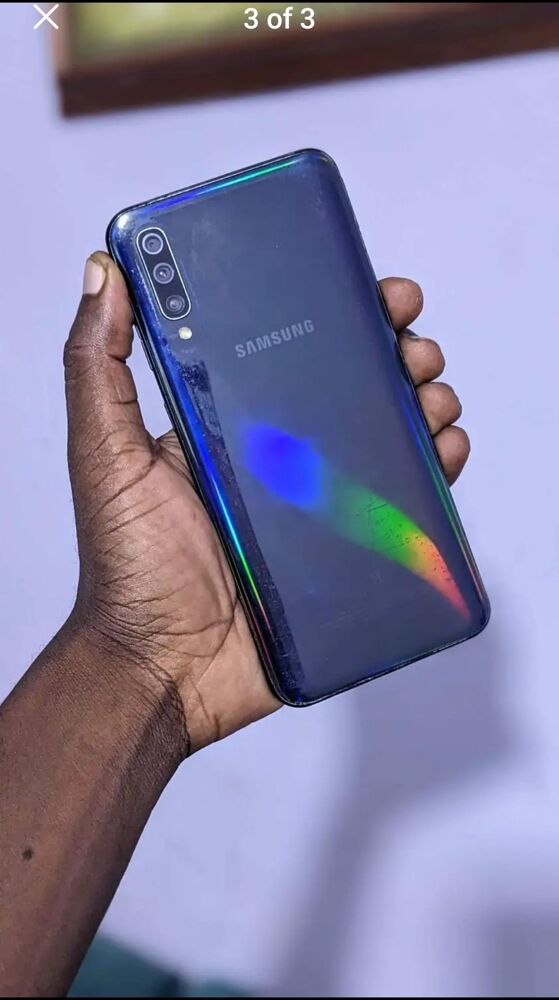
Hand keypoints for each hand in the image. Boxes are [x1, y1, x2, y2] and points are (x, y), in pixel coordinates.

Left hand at [64, 253, 468, 755]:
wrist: (161, 668)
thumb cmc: (127, 566)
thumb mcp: (103, 455)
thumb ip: (98, 367)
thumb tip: (104, 272)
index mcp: (231, 424)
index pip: (293, 351)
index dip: (338, 315)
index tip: (373, 291)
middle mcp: (280, 457)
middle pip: (354, 389)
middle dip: (396, 355)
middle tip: (411, 346)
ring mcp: (318, 506)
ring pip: (388, 438)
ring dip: (423, 404)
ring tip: (431, 395)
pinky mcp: (346, 554)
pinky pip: (401, 505)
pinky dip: (434, 472)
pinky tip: (444, 451)